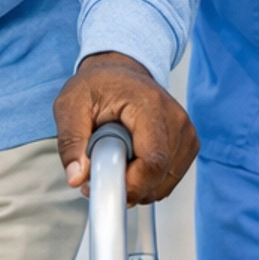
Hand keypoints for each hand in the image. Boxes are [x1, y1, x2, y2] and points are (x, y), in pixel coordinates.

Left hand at [53, 50, 198, 204]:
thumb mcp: (71, 105)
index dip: (129, 184)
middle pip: (159, 176)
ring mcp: (185, 133)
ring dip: (135, 184)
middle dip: (126, 186)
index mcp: (149, 105)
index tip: (101, 186)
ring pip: (163, 184)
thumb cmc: (98, 85)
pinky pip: (168, 180)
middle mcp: (175, 119)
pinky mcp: (187, 145)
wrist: (119, 72)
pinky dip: (147, 181)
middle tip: (98, 169)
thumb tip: (77, 176)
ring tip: (115, 158)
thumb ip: (71, 142)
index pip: (153, 161)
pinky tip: (131, 160)